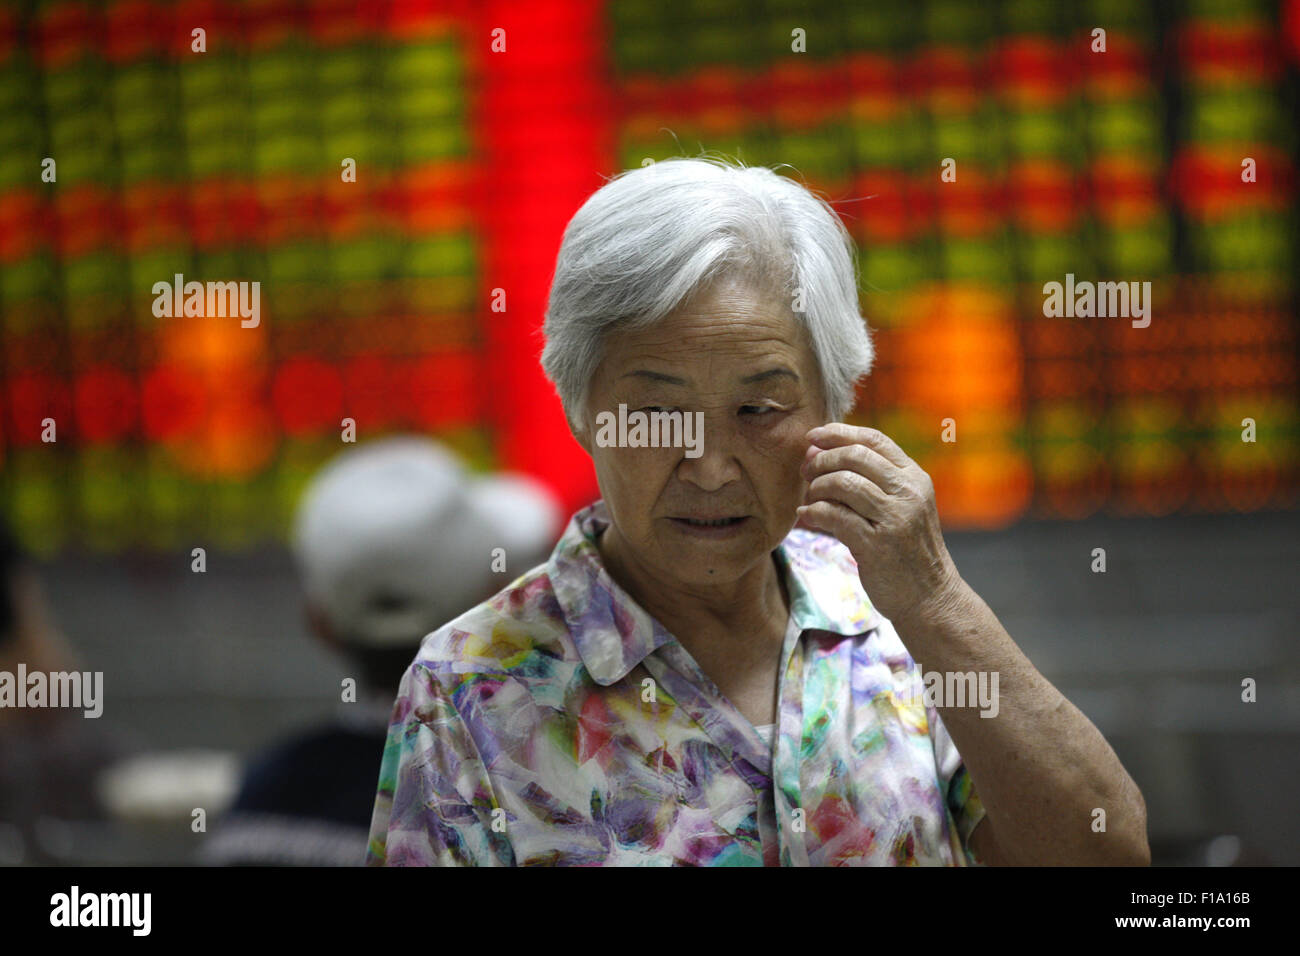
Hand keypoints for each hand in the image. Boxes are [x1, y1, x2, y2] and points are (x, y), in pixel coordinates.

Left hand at [796, 423, 963, 626]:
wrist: (931, 598)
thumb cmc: (908, 551)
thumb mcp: (902, 508)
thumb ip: (869, 481)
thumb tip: (816, 451)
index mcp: (915, 478)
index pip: (874, 440)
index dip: (839, 432)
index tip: (813, 436)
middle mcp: (908, 493)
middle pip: (855, 456)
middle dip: (823, 459)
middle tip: (805, 471)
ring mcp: (895, 518)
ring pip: (844, 482)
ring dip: (817, 487)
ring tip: (809, 498)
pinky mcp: (877, 544)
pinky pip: (835, 516)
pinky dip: (814, 512)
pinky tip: (807, 516)